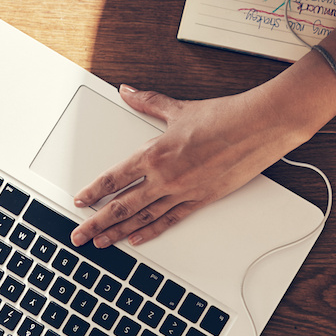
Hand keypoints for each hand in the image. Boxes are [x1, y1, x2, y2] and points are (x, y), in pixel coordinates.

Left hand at [70, 84, 317, 248]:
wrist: (258, 127)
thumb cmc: (223, 117)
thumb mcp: (177, 109)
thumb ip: (147, 102)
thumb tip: (127, 91)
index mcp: (155, 153)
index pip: (114, 178)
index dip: (93, 192)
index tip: (79, 201)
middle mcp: (165, 177)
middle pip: (121, 206)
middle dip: (96, 223)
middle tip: (78, 235)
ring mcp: (183, 192)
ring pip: (143, 218)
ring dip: (119, 233)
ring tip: (101, 243)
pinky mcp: (201, 200)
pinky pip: (170, 220)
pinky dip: (152, 232)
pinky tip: (138, 239)